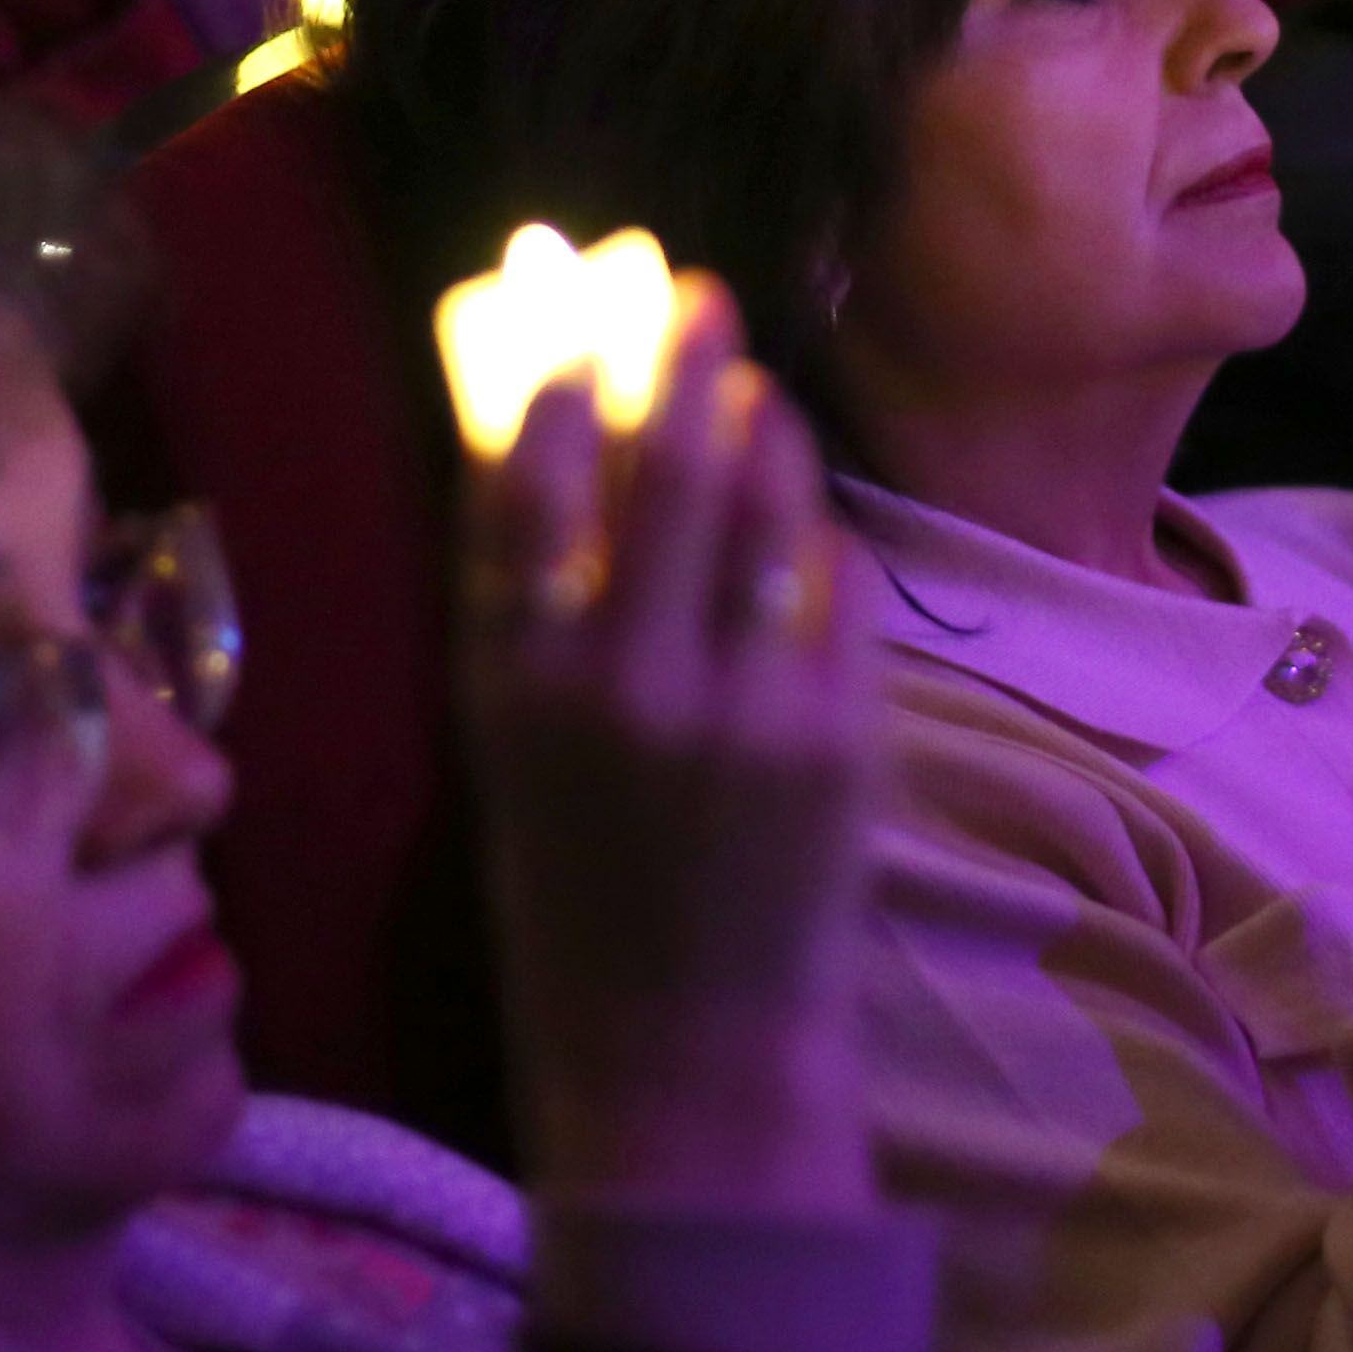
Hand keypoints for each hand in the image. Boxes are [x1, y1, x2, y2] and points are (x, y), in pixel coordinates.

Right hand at [457, 284, 886, 1214]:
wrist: (684, 1053)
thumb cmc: (581, 895)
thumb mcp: (515, 752)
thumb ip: (532, 612)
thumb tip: (565, 443)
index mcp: (512, 686)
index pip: (527, 489)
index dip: (559, 392)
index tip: (581, 337)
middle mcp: (621, 684)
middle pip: (665, 469)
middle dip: (685, 362)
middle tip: (702, 298)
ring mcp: (740, 707)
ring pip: (766, 508)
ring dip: (764, 429)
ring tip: (755, 394)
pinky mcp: (840, 736)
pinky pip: (838, 587)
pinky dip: (820, 541)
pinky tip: (804, 530)